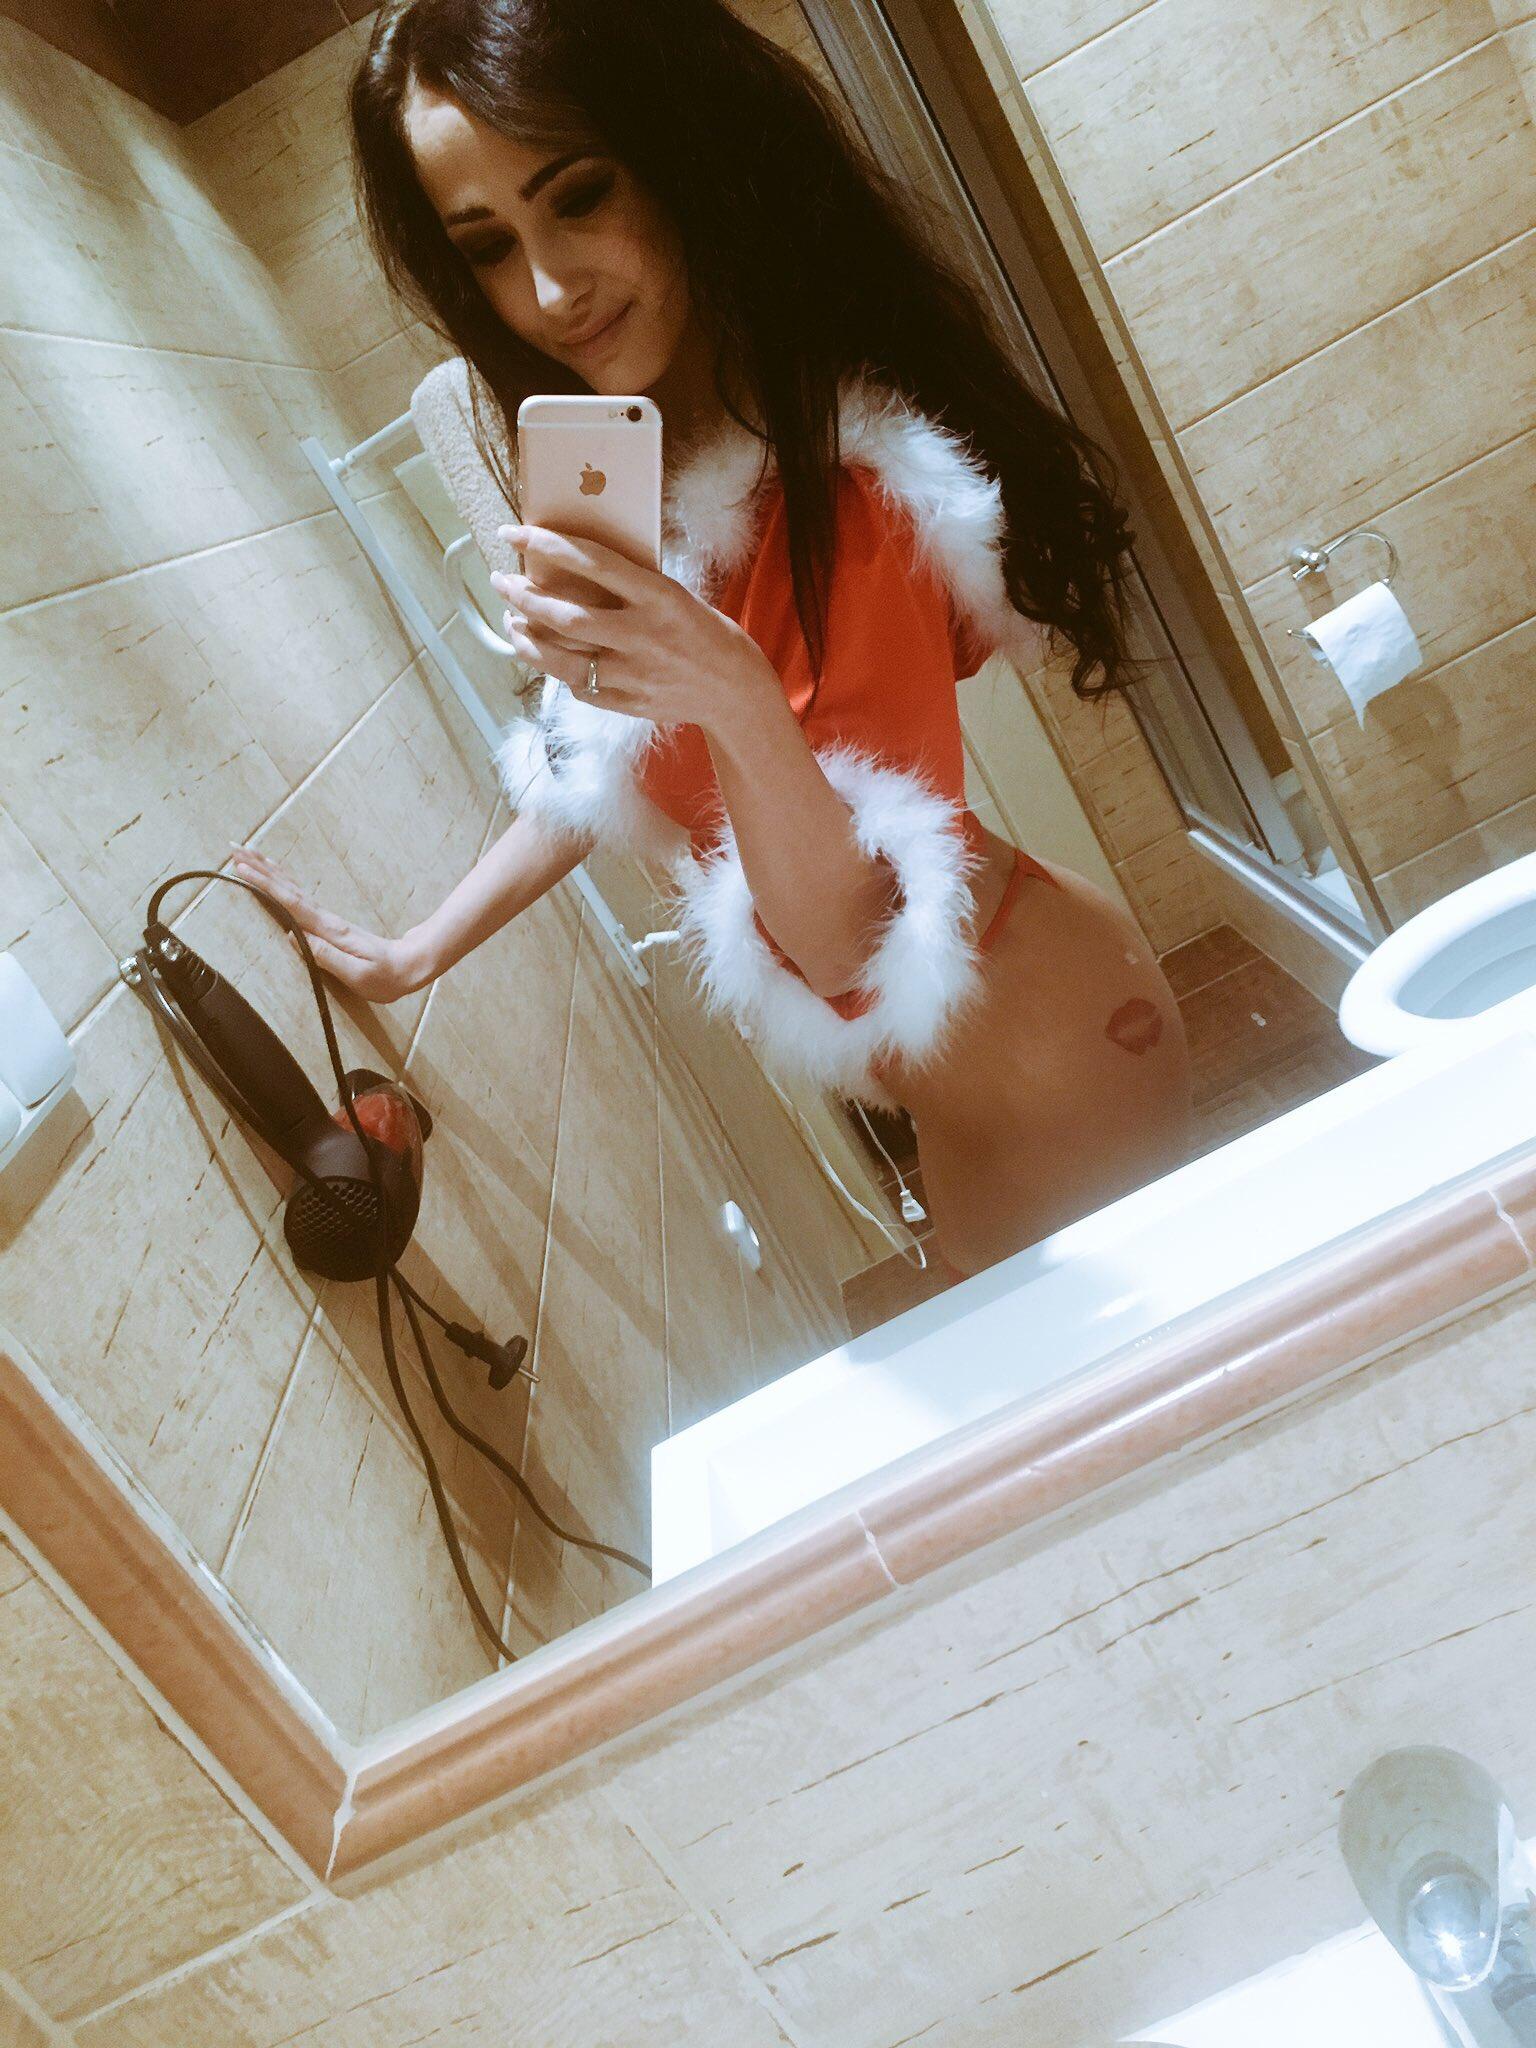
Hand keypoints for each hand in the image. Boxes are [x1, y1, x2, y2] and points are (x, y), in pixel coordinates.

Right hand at [226, 845, 429, 1002]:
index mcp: (328, 931)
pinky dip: (284, 883)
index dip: (265, 886)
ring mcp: (327, 919)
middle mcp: (325, 919)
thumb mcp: (358, 974)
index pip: (290, 903)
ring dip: (268, 870)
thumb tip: (292, 938)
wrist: (412, 964)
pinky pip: (300, 897)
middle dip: (259, 868)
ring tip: (246, 853)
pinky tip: (276, 876)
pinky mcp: (329, 924)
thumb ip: (326, 957)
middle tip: (233, 848)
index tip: (241, 869)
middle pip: (287, 888)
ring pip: (292, 888)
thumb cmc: (386, 976)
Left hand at [489, 522, 777, 736]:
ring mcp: (635, 675)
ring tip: (511, 622)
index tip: (513, 533)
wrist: (735, 689)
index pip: (591, 561)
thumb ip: (629, 585)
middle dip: (524, 598)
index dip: (546, 545)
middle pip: (566, 617)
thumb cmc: (703, 631)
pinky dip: (560, 672)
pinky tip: (548, 656)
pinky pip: (581, 688)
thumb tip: (573, 565)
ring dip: (528, 640)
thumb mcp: (673, 594)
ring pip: (563, 659)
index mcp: (658, 597)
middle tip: (501, 583)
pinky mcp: (630, 704)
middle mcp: (643, 635)